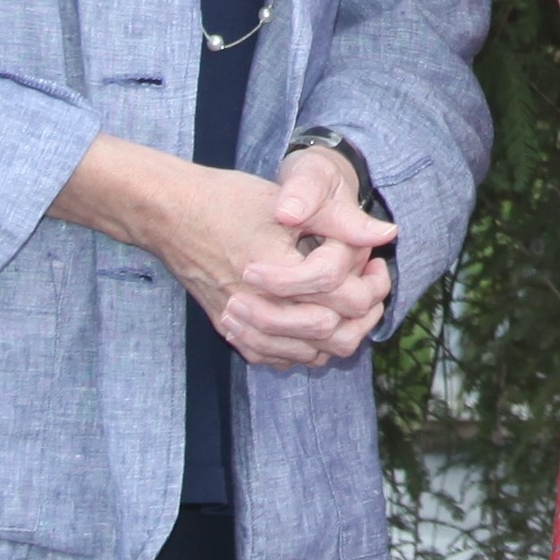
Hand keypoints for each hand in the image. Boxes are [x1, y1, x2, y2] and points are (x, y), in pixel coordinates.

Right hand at [61, 142, 369, 371]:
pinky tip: (314, 319)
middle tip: (367, 280)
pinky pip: (278, 358)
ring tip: (348, 299)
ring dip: (340, 330)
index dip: (367, 277)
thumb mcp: (289, 202)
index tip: (369, 258)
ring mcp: (243, 325)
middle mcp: (261, 308)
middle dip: (363, 308)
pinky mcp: (232, 331)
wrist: (171, 214)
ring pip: (311, 354)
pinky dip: (304, 347)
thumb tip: (388, 233)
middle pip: (334, 333)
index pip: (344, 296)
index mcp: (279, 274)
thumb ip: (340, 223)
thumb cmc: (228, 201)